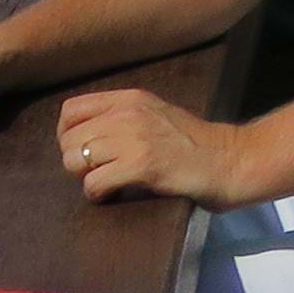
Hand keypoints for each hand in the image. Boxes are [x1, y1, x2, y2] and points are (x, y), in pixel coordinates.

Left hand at [51, 86, 244, 205]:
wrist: (227, 159)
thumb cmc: (190, 142)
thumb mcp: (153, 115)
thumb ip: (119, 118)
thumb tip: (79, 136)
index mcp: (130, 98)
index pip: (71, 110)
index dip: (66, 134)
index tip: (83, 150)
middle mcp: (129, 112)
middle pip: (68, 140)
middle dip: (76, 162)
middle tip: (99, 170)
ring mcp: (135, 137)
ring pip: (75, 161)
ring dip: (86, 178)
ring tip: (109, 181)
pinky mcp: (141, 165)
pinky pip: (93, 183)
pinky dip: (98, 194)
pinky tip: (115, 193)